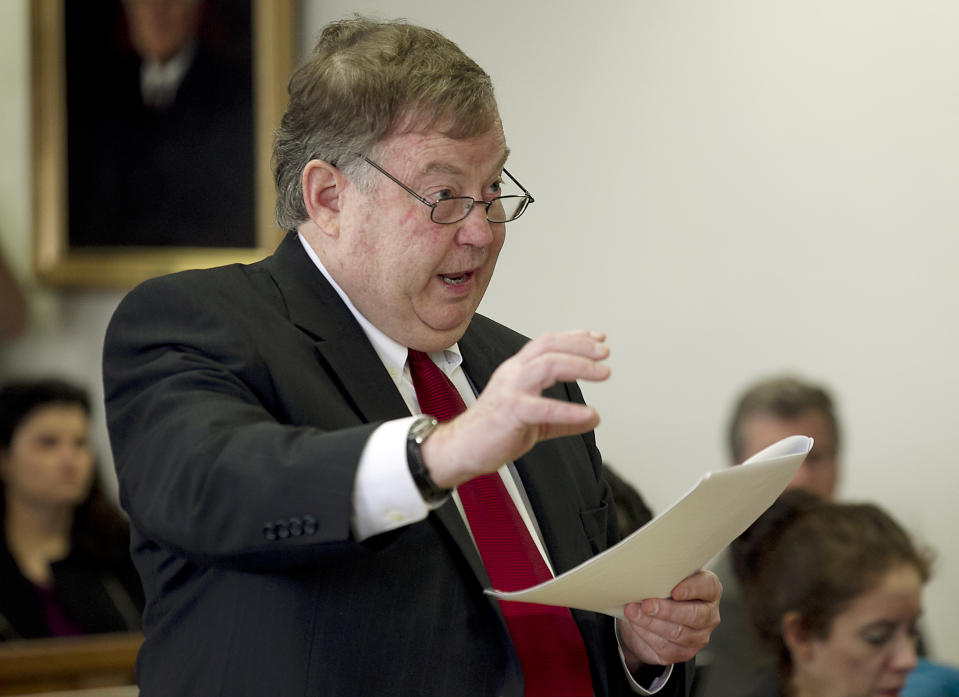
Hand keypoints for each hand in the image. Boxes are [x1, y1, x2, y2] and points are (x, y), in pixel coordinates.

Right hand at [421, 329, 609, 488]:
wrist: (461, 449)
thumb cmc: (492, 432)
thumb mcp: (535, 422)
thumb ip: (563, 419)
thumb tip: (593, 418)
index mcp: (516, 370)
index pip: (546, 343)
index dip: (574, 337)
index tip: (598, 337)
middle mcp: (513, 373)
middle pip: (549, 347)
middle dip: (581, 346)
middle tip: (605, 352)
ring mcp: (511, 390)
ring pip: (548, 365)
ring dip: (580, 366)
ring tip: (604, 373)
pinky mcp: (511, 412)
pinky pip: (544, 407)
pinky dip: (569, 410)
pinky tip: (589, 414)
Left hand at [617, 569, 721, 669]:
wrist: (649, 616)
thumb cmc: (661, 590)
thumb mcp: (664, 578)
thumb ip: (662, 575)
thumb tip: (644, 573)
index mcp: (709, 590)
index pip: (708, 586)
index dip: (692, 589)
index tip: (673, 591)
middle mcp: (708, 614)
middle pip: (694, 615)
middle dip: (667, 610)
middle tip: (646, 605)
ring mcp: (699, 636)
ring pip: (678, 633)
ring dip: (651, 623)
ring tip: (633, 613)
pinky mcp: (684, 653)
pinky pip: (667, 648)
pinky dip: (647, 635)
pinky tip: (636, 625)